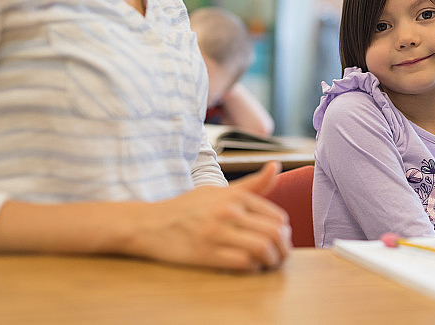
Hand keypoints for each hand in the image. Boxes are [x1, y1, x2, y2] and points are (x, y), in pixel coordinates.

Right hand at [125, 161, 290, 270]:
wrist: (150, 224)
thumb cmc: (188, 207)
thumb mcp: (219, 190)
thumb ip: (251, 184)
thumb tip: (276, 166)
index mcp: (234, 195)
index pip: (276, 216)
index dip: (284, 232)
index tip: (280, 240)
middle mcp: (228, 211)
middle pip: (274, 232)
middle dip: (284, 248)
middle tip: (281, 256)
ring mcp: (217, 233)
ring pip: (262, 248)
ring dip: (271, 260)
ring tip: (268, 264)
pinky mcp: (206, 254)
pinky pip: (242, 263)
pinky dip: (252, 268)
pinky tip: (249, 268)